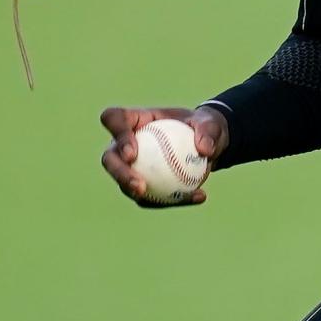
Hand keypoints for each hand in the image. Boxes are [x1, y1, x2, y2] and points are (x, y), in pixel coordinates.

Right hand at [100, 105, 228, 207]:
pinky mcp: (144, 186)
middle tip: (140, 186)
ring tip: (167, 200)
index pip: (114, 119)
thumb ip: (207, 131)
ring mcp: (131, 167)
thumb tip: (205, 150)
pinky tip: (197, 197)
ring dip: (141, 195)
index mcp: (134, 119)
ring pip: (125, 184)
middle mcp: (124, 144)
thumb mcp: (211, 123)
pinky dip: (174, 200)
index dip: (117, 135)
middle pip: (110, 158)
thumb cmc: (202, 126)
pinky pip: (153, 198)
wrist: (207, 145)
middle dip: (120, 174)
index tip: (133, 153)